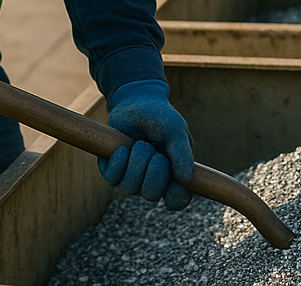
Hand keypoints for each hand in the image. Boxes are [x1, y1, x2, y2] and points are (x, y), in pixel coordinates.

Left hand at [98, 80, 193, 209]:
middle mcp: (153, 180)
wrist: (135, 101)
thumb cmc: (160, 116)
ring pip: (131, 188)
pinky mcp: (114, 171)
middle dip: (153, 170)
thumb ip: (182, 153)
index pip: (177, 200)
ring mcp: (133, 177)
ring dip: (136, 161)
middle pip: (152, 195)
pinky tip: (123, 148)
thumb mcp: (175, 130)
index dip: (175, 197)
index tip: (175, 180)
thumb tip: (187, 178)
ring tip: (140, 143)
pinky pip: (113, 179)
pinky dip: (119, 162)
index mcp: (173, 174)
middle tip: (155, 149)